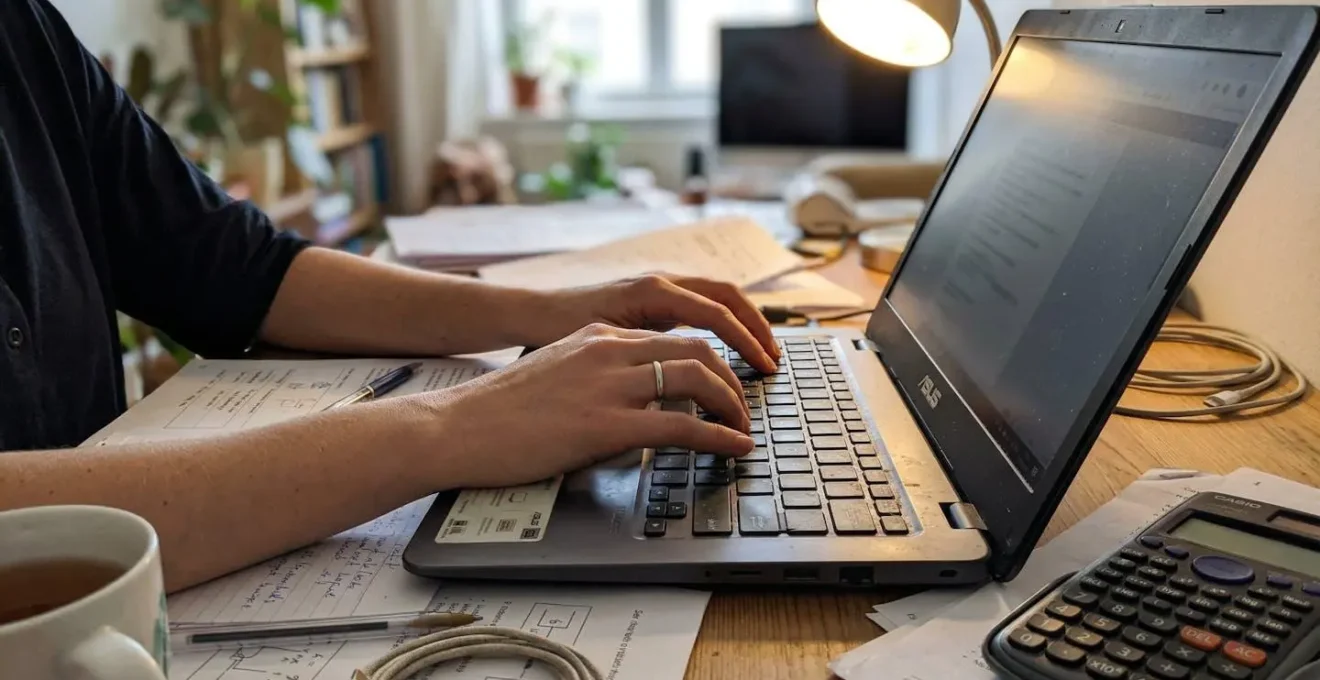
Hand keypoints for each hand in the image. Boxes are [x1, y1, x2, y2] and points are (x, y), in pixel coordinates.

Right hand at [428, 323, 755, 488]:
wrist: (454, 427)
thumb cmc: (496, 413)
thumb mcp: (556, 376)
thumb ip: (596, 378)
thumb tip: (629, 404)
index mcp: (597, 337)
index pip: (673, 337)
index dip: (712, 359)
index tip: (728, 381)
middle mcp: (608, 350)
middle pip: (697, 350)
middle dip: (733, 377)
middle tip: (744, 405)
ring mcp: (608, 385)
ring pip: (698, 379)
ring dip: (732, 406)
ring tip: (742, 428)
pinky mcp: (604, 424)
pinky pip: (681, 426)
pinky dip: (718, 437)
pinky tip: (734, 448)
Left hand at [520, 274, 780, 373]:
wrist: (526, 315)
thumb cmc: (556, 332)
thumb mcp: (603, 347)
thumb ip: (648, 355)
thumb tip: (688, 377)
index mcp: (651, 292)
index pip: (716, 313)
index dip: (745, 342)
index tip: (764, 368)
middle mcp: (658, 282)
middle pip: (726, 296)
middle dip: (756, 327)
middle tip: (774, 360)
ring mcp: (655, 287)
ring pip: (714, 297)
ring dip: (742, 322)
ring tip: (761, 353)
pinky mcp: (650, 299)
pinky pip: (697, 304)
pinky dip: (721, 322)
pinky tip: (727, 348)